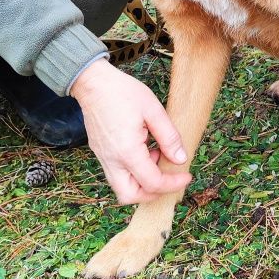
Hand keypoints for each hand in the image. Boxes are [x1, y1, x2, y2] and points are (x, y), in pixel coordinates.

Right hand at [71, 58, 189, 204]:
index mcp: (127, 152)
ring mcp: (103, 158)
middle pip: (130, 196)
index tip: (186, 175)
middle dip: (152, 193)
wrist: (93, 83)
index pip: (152, 182)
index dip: (173, 183)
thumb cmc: (122, 92)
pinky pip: (116, 174)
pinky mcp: (100, 153)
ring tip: (156, 156)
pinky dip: (132, 172)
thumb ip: (169, 137)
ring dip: (142, 183)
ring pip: (121, 188)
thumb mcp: (153, 110)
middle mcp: (112, 161)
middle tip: (169, 178)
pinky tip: (144, 150)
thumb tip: (180, 159)